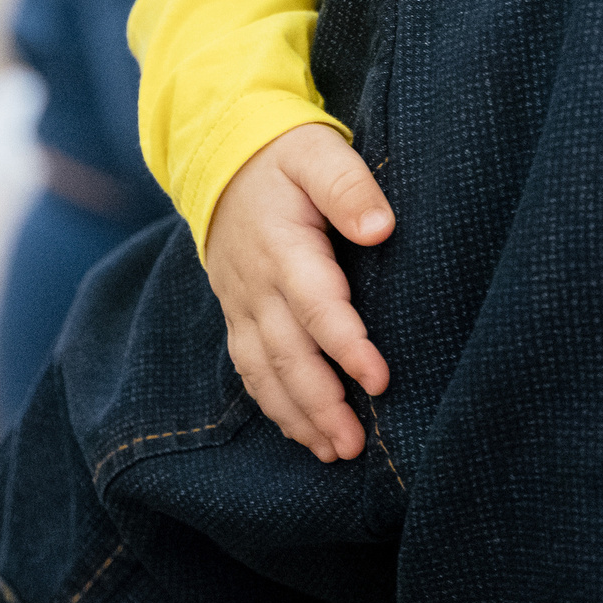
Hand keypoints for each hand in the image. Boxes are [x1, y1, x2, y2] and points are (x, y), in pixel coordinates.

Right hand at [204, 122, 394, 461]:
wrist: (221, 157)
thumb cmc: (283, 156)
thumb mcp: (317, 152)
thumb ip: (348, 186)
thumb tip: (381, 227)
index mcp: (283, 245)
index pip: (316, 304)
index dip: (346, 345)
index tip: (378, 379)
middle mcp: (257, 284)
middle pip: (287, 353)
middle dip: (321, 402)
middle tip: (355, 443)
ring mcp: (242, 303)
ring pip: (265, 370)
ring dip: (298, 415)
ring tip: (335, 451)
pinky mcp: (238, 315)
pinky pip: (249, 369)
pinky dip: (274, 405)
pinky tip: (303, 433)